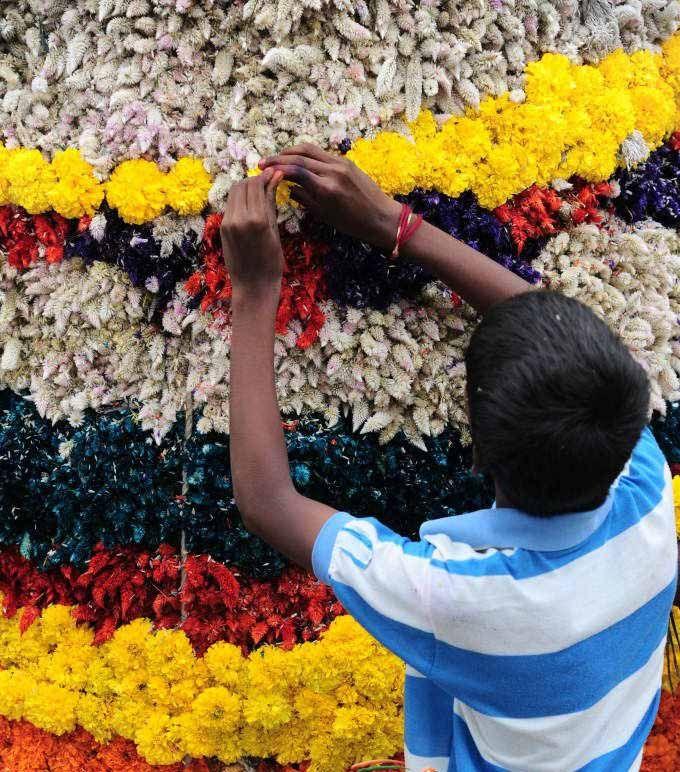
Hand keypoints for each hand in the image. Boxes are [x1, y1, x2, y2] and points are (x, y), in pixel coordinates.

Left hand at [220, 169, 283, 293]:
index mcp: (256, 219)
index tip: (274, 174)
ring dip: (246, 189)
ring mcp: (227, 223)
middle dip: (254, 180)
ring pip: (234, 193)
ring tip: (259, 194)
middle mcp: (238, 218)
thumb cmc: (272, 263)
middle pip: (242, 185)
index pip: (256, 185)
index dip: (265, 176)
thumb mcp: (275, 231)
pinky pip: (231, 206)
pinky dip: (240, 201)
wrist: (253, 286)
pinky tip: (251, 206)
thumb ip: (271, 202)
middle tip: (267, 183)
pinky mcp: (223, 228)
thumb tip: (275, 178)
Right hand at [259, 143, 400, 251]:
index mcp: (326, 188)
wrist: (381, 217)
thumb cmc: (352, 223)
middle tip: (264, 162)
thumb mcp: (324, 215)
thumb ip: (304, 198)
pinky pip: (321, 153)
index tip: (262, 169)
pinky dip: (306, 154)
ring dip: (291, 151)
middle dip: (279, 157)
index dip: (276, 168)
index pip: (295, 170)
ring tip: (278, 158)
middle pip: (299, 156)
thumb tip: (287, 186)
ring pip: (310, 149)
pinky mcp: (346, 161)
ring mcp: (340, 163)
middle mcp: (332, 171)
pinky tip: (298, 161)